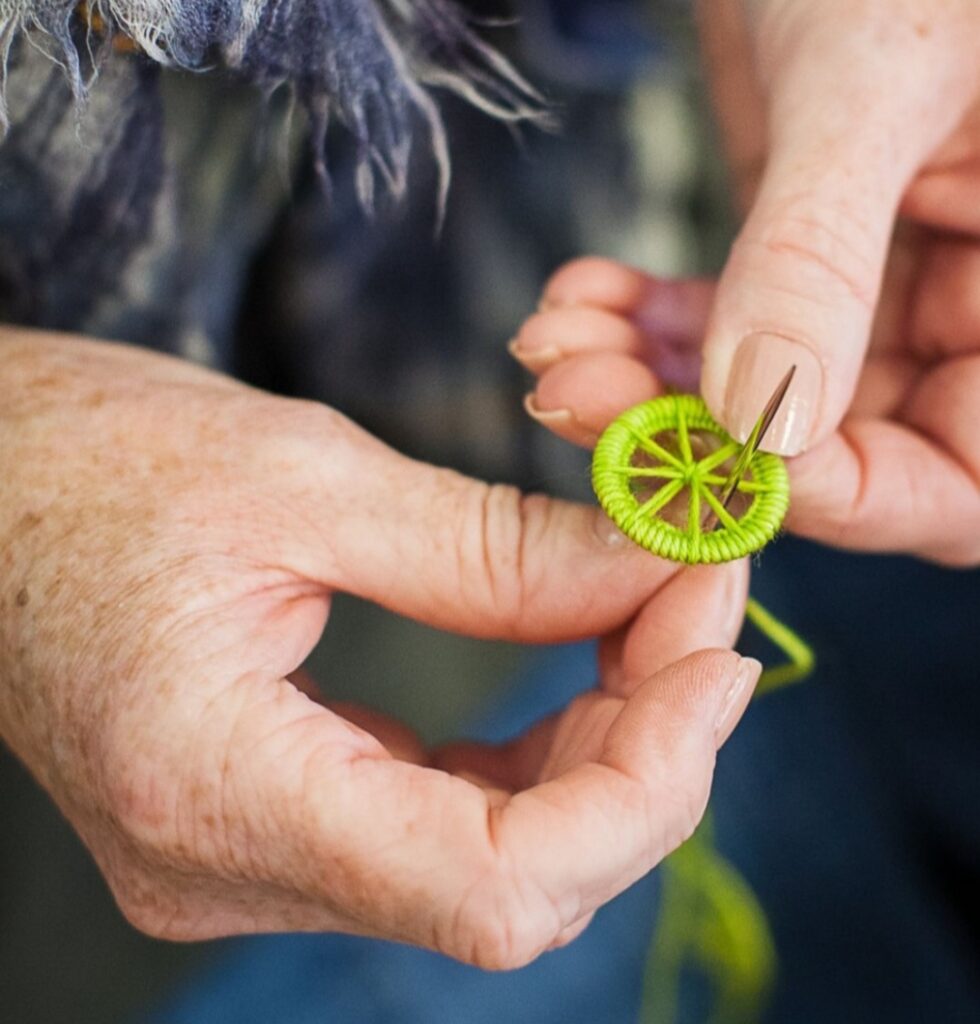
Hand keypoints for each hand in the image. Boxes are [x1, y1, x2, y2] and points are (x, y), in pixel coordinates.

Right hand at [0, 329, 755, 967]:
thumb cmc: (93, 461)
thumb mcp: (305, 478)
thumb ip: (494, 549)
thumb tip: (650, 570)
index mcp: (215, 789)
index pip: (494, 887)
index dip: (644, 783)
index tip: (713, 647)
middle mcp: (230, 866)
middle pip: (518, 886)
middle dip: (647, 751)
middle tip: (701, 605)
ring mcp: (250, 858)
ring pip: (496, 864)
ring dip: (603, 752)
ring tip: (655, 623)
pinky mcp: (274, 819)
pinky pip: (447, 825)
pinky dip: (538, 756)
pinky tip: (579, 667)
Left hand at [511, 0, 979, 564]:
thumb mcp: (872, 83)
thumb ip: (818, 256)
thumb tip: (762, 426)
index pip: (956, 474)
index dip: (835, 491)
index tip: (704, 454)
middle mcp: (965, 309)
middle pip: (837, 448)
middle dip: (693, 433)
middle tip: (580, 394)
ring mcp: (880, 289)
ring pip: (755, 399)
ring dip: (643, 381)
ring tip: (556, 341)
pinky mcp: (795, 260)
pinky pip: (719, 330)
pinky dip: (641, 326)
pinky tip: (581, 296)